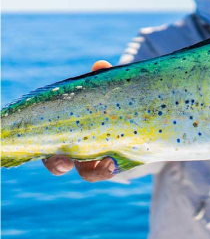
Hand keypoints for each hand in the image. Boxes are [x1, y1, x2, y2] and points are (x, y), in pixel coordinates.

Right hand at [42, 60, 115, 181]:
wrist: (137, 113)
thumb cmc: (110, 101)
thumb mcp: (105, 91)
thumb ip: (101, 79)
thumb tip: (100, 65)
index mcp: (66, 132)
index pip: (47, 144)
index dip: (43, 147)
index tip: (46, 145)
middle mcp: (78, 150)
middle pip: (59, 164)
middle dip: (58, 164)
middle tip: (64, 161)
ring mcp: (97, 159)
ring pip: (88, 173)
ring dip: (93, 171)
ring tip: (105, 166)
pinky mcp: (118, 162)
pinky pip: (111, 170)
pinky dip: (111, 168)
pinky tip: (115, 163)